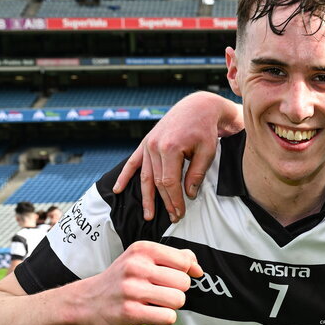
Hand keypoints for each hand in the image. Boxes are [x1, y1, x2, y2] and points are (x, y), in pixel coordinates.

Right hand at [74, 241, 202, 324]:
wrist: (86, 301)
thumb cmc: (121, 280)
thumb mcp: (142, 259)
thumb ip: (174, 258)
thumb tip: (198, 269)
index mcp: (142, 250)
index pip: (184, 261)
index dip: (185, 272)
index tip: (173, 278)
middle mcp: (136, 267)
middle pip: (184, 282)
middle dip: (177, 290)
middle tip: (159, 292)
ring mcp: (132, 290)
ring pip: (179, 300)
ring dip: (171, 305)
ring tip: (154, 302)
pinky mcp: (130, 312)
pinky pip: (168, 317)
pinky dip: (164, 318)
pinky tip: (150, 313)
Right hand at [113, 92, 241, 221]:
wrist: (197, 107)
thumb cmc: (205, 130)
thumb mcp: (207, 152)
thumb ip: (196, 174)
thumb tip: (188, 195)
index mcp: (170, 148)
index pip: (169, 182)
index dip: (175, 200)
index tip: (180, 213)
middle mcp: (154, 146)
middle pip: (157, 182)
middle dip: (165, 202)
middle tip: (174, 218)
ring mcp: (148, 144)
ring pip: (145, 176)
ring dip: (146, 197)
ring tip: (148, 215)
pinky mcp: (146, 142)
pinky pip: (133, 162)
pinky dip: (125, 176)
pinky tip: (118, 189)